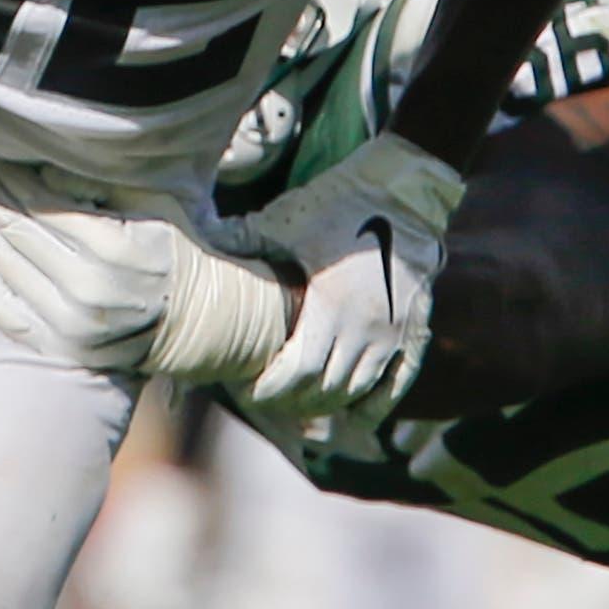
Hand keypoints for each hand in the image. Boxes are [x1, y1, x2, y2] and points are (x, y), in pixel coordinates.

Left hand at [0, 158, 290, 377]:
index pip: (36, 202)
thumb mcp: (152, 204)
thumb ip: (99, 185)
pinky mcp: (59, 348)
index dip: (2, 174)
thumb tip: (41, 169)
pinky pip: (3, 309)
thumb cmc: (172, 248)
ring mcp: (70, 326)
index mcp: (112, 249)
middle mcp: (87, 291)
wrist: (198, 320)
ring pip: (1, 267)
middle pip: (12, 232)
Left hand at [238, 132, 463, 424]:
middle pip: (325, 389)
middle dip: (291, 400)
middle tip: (265, 399)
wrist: (402, 190)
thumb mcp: (284, 220)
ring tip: (298, 403)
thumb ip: (242, 241)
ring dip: (325, 404)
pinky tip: (352, 418)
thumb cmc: (337, 202)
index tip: (247, 392)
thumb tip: (193, 246)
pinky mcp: (415, 331)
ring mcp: (395, 332)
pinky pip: (395, 384)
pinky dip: (372, 406)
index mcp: (331, 304)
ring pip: (356, 390)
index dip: (270, 391)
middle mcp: (367, 326)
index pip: (298, 373)